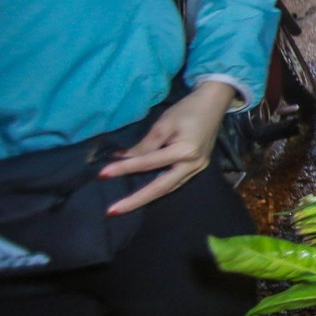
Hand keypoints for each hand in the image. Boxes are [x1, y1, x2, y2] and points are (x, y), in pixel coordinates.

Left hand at [99, 81, 235, 214]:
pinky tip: (146, 193)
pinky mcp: (198, 168)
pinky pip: (175, 182)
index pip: (148, 163)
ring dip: (146, 198)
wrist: (214, 104)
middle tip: (112, 211)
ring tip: (125, 206)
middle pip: (160, 188)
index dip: (124, 168)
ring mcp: (198, 169)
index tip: (102, 174)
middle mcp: (193, 166)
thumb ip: (145, 145)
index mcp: (185, 152)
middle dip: (136, 200)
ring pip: (168, 188)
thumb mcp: (163, 124)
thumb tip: (123, 158)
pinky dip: (159, 188)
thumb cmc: (187, 110)